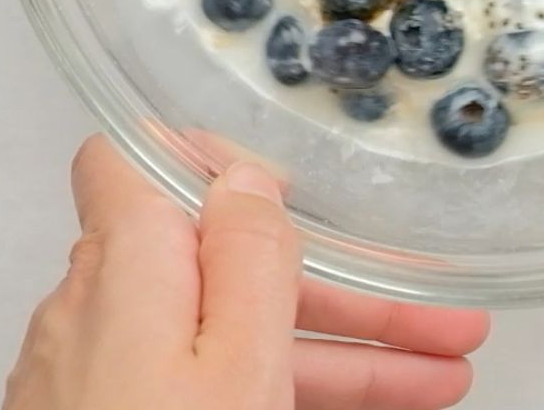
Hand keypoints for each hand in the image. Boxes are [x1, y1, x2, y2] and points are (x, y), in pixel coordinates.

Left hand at [3, 136, 487, 409]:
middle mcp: (102, 308)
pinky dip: (286, 386)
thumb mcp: (238, 359)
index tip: (291, 193)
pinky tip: (365, 404)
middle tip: (439, 324)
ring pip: (234, 338)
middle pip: (228, 268)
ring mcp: (106, 375)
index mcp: (128, 263)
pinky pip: (210, 385)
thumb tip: (247, 175)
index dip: (207, 157)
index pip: (131, 159)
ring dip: (339, 349)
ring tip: (441, 380)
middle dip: (343, 285)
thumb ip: (247, 253)